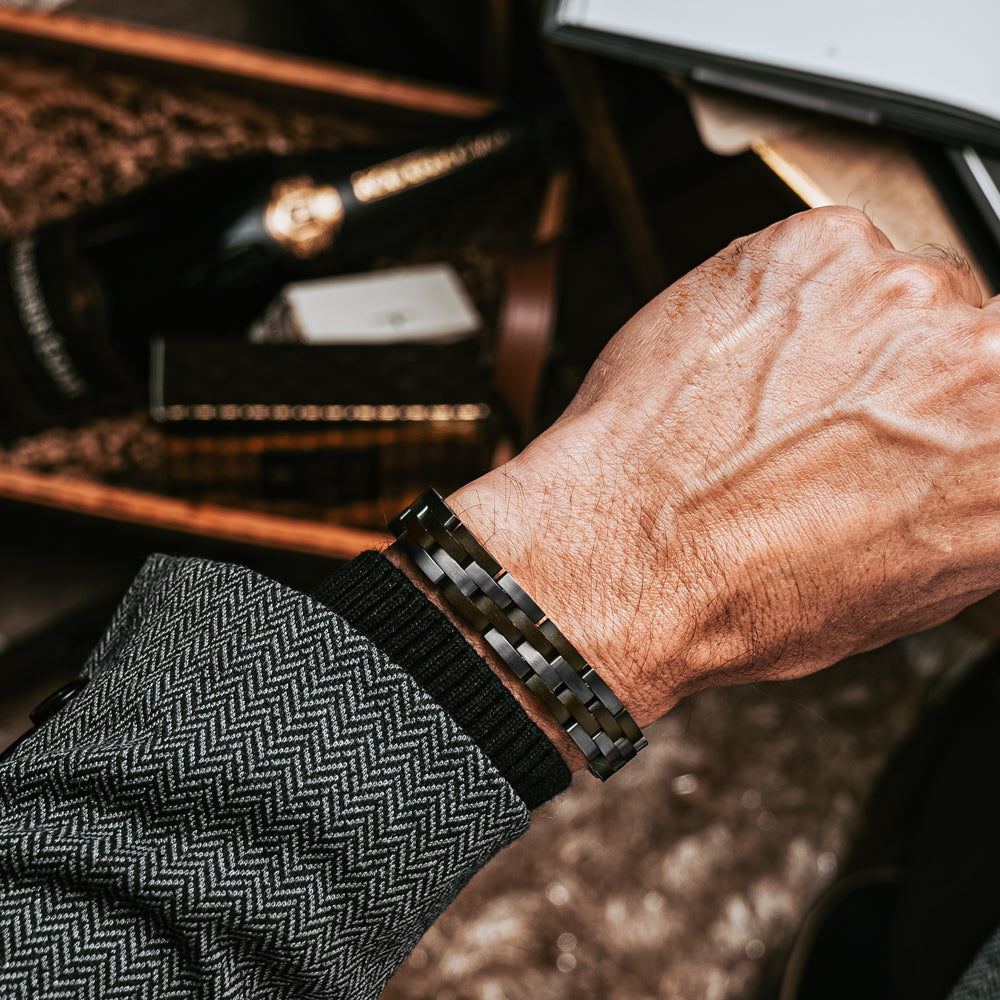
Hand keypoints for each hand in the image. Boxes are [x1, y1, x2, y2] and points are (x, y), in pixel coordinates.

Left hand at [448, 206, 999, 738]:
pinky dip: (787, 302)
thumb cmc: (749, 592)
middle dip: (914, 375)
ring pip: (893, 293)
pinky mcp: (812, 247)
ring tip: (772, 407)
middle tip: (841, 426)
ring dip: (844, 336)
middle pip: (971, 332)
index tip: (937, 418)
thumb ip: (975, 499)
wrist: (626, 554)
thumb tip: (977, 466)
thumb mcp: (915, 586)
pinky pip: (823, 261)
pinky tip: (743, 370)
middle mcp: (979, 354)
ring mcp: (894, 288)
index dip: (972, 407)